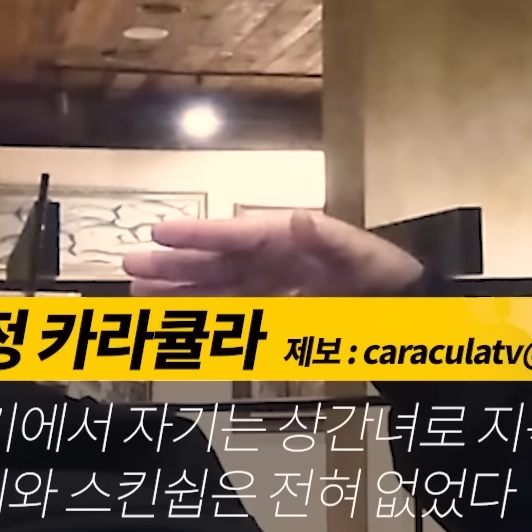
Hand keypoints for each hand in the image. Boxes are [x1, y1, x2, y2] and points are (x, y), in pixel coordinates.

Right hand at [123, 209, 424, 296]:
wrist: (402, 304)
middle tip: (129, 263)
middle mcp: (272, 256)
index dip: (199, 233)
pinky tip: (174, 312)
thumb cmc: (381, 272)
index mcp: (288, 237)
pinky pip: (231, 306)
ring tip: (135, 289)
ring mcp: (271, 281)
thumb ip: (330, 240)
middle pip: (215, 259)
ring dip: (177, 287)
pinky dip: (202, 309)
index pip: (236, 233)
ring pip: (215, 284)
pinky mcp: (275, 304)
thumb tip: (299, 218)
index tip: (161, 230)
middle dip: (174, 263)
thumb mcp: (362, 254)